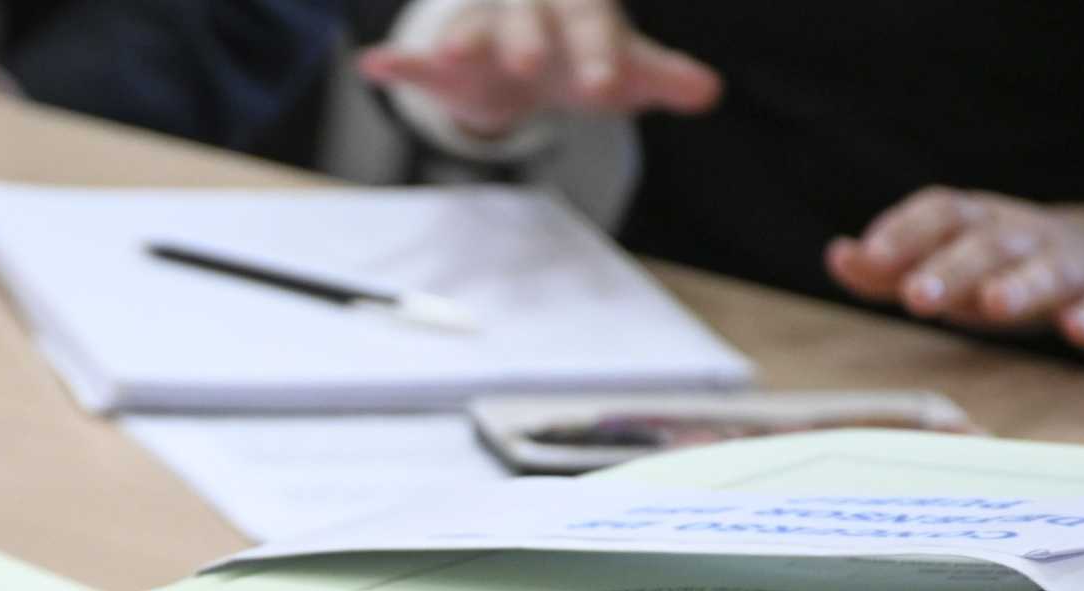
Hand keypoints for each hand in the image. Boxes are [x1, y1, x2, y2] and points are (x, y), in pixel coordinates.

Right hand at [357, 0, 720, 138]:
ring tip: (455, 51)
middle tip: (532, 64)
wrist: (528, 53)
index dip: (598, 52)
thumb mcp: (623, 65)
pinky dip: (394, 64)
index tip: (607, 87)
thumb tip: (708, 90)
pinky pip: (415, 59)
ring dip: (464, 39)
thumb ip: (662, 76)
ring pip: (472, 30)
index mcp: (575, 7)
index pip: (590, 22)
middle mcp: (525, 11)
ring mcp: (480, 30)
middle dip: (528, 40)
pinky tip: (375, 67)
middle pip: (527, 20)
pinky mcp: (441, 60)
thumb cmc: (579, 51)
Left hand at [828, 189, 1083, 365]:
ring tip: (994, 304)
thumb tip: (838, 256)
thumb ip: (891, 268)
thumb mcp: (949, 262)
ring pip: (1047, 272)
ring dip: (1020, 286)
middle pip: (985, 246)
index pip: (940, 213)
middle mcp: (1024, 240)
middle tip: (916, 296)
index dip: (902, 231)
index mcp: (979, 225)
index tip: (866, 256)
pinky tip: (1077, 328)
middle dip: (950, 269)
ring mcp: (1072, 270)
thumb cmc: (1008, 269)